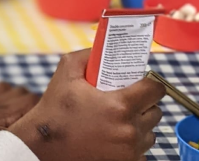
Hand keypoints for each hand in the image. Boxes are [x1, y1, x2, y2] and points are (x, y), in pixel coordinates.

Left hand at [0, 83, 39, 150]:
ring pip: (6, 87)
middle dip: (28, 103)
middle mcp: (1, 95)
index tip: (40, 119)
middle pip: (24, 92)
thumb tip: (26, 143)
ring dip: (10, 97)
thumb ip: (12, 139)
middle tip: (26, 119)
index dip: (41, 108)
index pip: (37, 99)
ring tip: (9, 112)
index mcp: (10, 105)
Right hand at [9, 50, 165, 160]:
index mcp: (120, 106)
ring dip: (139, 126)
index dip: (150, 85)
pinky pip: (141, 151)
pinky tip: (112, 139)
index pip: (156, 90)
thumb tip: (104, 48)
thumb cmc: (54, 110)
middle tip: (124, 102)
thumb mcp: (66, 73)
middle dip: (144, 105)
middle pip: (156, 112)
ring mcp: (129, 151)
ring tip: (116, 122)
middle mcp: (129, 130)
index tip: (140, 85)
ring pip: (150, 133)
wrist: (42, 145)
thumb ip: (88, 55)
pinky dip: (131, 145)